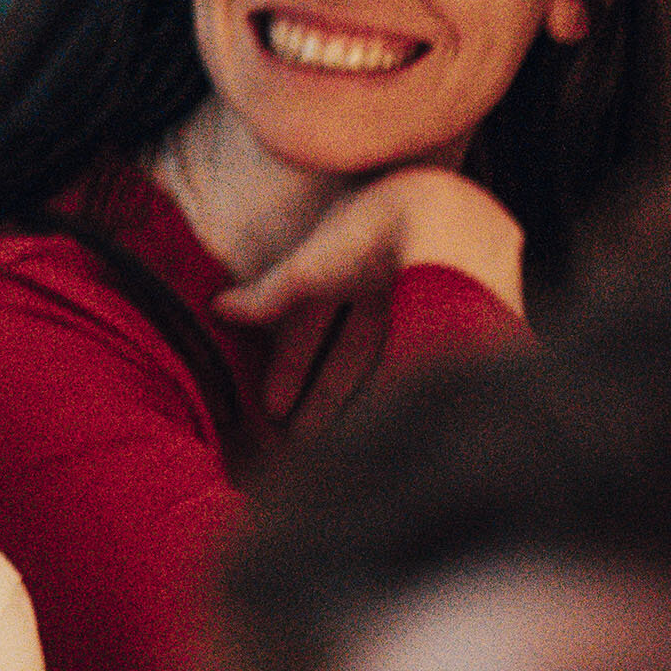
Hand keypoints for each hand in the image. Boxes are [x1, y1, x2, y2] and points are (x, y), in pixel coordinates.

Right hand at [215, 169, 525, 420]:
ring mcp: (422, 295)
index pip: (310, 322)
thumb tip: (216, 309)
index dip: (289, 365)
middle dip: (323, 393)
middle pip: (349, 348)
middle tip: (301, 441)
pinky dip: (399, 392)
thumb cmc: (369, 230)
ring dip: (359, 400)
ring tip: (342, 449)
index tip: (271, 408)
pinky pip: (419, 363)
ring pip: (384, 360)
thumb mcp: (308, 270)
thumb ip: (265, 296)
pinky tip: (389, 426)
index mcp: (345, 259)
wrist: (447, 221)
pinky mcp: (455, 317)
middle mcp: (384, 277)